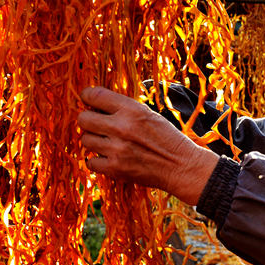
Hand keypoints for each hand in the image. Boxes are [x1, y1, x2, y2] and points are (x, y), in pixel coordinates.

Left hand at [77, 86, 219, 205]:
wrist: (181, 166)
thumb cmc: (166, 138)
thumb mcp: (148, 114)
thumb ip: (123, 109)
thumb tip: (94, 104)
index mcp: (131, 109)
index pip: (94, 96)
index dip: (86, 96)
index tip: (87, 100)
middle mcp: (121, 127)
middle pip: (83, 119)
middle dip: (88, 121)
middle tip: (97, 125)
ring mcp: (116, 149)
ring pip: (85, 140)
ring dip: (94, 141)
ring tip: (107, 143)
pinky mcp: (115, 168)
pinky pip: (90, 162)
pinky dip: (97, 161)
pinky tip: (109, 158)